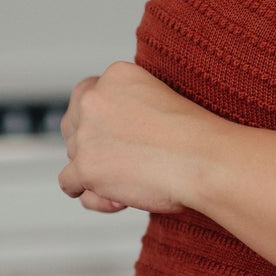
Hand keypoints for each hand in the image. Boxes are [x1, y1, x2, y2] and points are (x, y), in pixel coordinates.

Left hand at [58, 61, 208, 214]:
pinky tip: (118, 200)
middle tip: (126, 160)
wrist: (205, 159)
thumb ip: (128, 107)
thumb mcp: (159, 101)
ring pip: (73, 155)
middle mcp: (95, 98)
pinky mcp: (86, 166)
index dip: (101, 121)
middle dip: (94, 145)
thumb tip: (107, 140)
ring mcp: (86, 133)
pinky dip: (94, 196)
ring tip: (132, 182)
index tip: (120, 137)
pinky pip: (70, 184)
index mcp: (116, 75)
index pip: (88, 96)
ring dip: (97, 171)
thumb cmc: (195, 138)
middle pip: (74, 125)